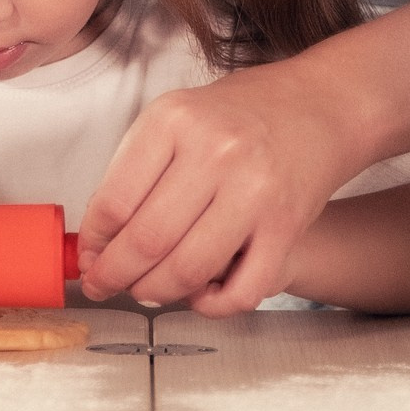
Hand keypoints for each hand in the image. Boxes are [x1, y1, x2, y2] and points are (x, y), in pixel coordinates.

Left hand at [75, 57, 360, 316]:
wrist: (320, 105)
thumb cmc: (243, 113)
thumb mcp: (179, 116)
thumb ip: (137, 170)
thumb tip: (99, 239)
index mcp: (174, 119)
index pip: (114, 200)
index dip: (94, 243)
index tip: (89, 258)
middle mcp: (214, 152)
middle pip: (146, 241)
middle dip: (115, 276)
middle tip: (106, 285)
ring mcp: (253, 191)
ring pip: (187, 271)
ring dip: (156, 292)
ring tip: (146, 289)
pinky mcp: (286, 227)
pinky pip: (241, 290)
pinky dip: (212, 305)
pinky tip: (199, 294)